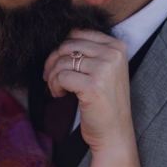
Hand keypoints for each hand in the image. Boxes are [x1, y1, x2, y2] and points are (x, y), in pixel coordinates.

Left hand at [43, 29, 132, 153]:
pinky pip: (61, 76)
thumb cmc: (104, 102)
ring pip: (62, 61)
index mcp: (117, 46)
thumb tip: (59, 42)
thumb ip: (89, 52)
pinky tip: (60, 95)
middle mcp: (113, 54)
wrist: (114, 133)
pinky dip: (54, 86)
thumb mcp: (104, 71)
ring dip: (52, 77)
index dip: (62, 48)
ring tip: (57, 89)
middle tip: (50, 77)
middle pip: (67, 45)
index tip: (57, 64)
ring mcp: (104, 69)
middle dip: (52, 61)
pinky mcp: (93, 85)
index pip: (78, 33)